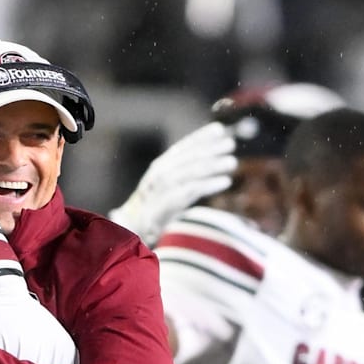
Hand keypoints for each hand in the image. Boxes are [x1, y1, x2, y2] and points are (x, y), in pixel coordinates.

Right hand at [108, 122, 236, 244]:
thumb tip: (211, 158)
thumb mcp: (169, 190)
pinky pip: (189, 191)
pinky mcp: (164, 207)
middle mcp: (157, 176)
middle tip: (230, 144)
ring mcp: (159, 191)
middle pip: (186, 158)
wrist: (132, 234)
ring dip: (211, 165)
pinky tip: (225, 181)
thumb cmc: (155, 213)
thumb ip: (186, 175)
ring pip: (189, 172)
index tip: (219, 129)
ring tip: (232, 162)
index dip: (199, 137)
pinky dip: (208, 185)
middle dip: (209, 149)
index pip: (181, 148)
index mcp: (159, 169)